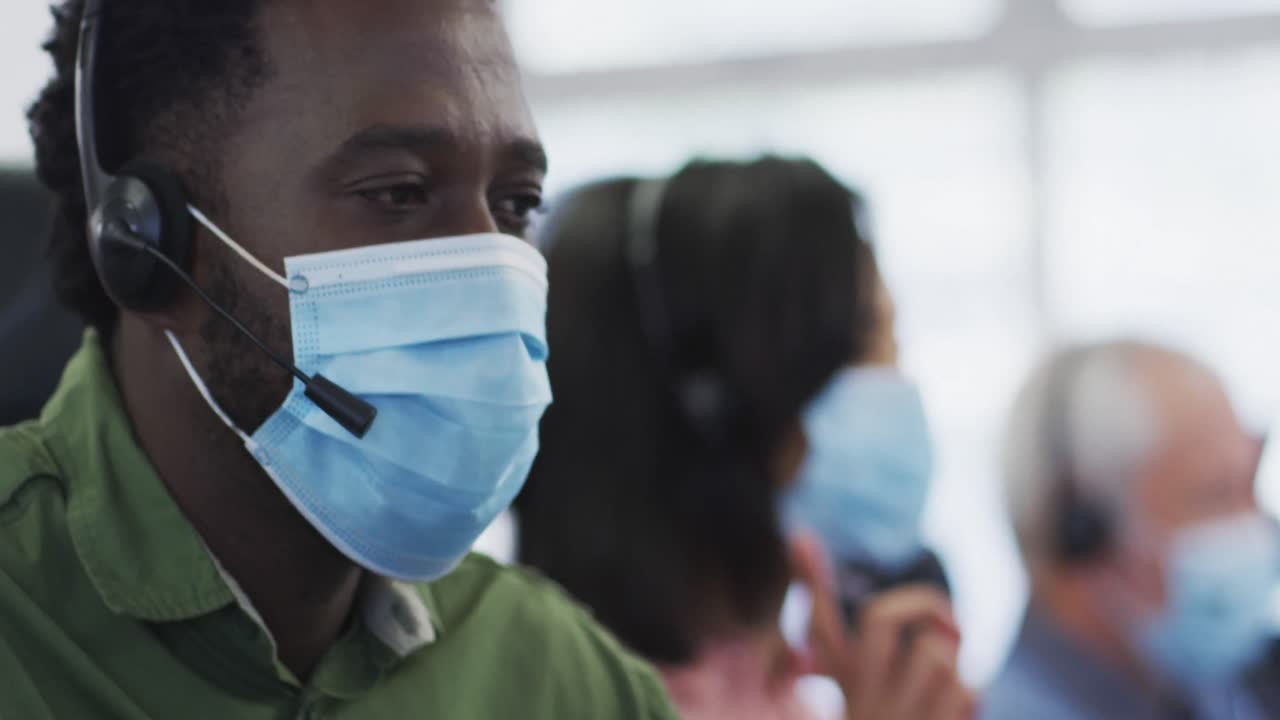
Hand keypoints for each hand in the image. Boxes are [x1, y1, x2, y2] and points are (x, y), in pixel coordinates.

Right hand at [791, 535, 975, 719]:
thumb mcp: (866, 691)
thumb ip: (857, 638)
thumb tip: (806, 544)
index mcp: (841, 684)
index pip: (817, 621)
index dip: (808, 576)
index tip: (800, 535)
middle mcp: (858, 700)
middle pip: (880, 619)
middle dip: (925, 605)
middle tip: (947, 623)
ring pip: (936, 655)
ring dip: (955, 668)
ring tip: (949, 689)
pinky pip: (964, 690)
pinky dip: (971, 699)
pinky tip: (959, 717)